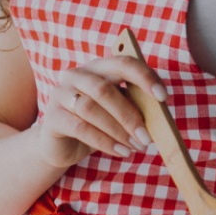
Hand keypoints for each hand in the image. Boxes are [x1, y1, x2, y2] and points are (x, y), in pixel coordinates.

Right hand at [34, 54, 167, 169]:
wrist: (62, 146)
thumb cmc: (97, 124)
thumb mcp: (118, 112)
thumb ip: (133, 105)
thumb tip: (159, 111)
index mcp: (98, 67)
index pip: (123, 62)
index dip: (144, 77)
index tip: (163, 96)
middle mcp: (76, 74)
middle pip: (105, 89)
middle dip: (130, 115)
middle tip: (147, 137)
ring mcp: (60, 94)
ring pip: (91, 109)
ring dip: (118, 130)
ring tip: (136, 146)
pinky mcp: (52, 117)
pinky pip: (80, 128)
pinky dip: (104, 141)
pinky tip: (121, 151)